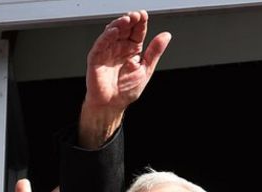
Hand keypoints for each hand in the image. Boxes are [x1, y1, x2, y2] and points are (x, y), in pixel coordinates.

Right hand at [79, 11, 170, 147]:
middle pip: (125, 29)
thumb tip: (166, 36)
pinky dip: (106, 36)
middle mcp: (119, 48)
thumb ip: (154, 52)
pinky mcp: (96, 57)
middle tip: (136, 15)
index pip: (136, 32)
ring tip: (127, 19)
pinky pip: (100, 44)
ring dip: (119, 24)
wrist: (112, 105)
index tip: (144, 15)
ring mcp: (107, 51)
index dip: (140, 23)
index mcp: (132, 50)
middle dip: (130, 20)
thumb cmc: (125, 90)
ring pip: (112, 32)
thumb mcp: (145, 69)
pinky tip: (114, 30)